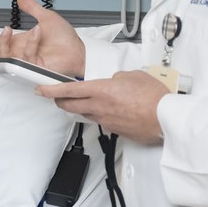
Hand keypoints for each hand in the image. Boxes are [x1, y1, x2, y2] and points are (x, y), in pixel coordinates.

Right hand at [0, 0, 86, 78]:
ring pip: (3, 58)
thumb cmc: (65, 39)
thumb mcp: (46, 17)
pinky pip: (25, 57)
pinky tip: (38, 32)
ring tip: (6, 29)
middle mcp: (19, 54)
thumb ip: (31, 8)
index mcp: (18, 43)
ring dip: (1, 43)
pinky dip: (32, 43)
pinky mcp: (32, 68)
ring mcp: (25, 62)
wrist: (78, 50)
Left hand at [38, 70, 168, 142]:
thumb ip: (118, 77)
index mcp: (101, 90)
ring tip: (86, 102)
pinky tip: (109, 111)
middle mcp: (99, 107)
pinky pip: (101, 121)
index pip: (68, 90)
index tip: (41, 89)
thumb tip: (114, 81)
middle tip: (57, 97)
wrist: (166, 118)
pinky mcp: (114, 130)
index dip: (50, 90)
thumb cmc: (154, 97)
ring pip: (85, 114)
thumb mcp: (134, 75)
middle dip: (59, 101)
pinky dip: (100, 115)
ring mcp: (106, 121)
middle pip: (70, 106)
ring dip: (81, 108)